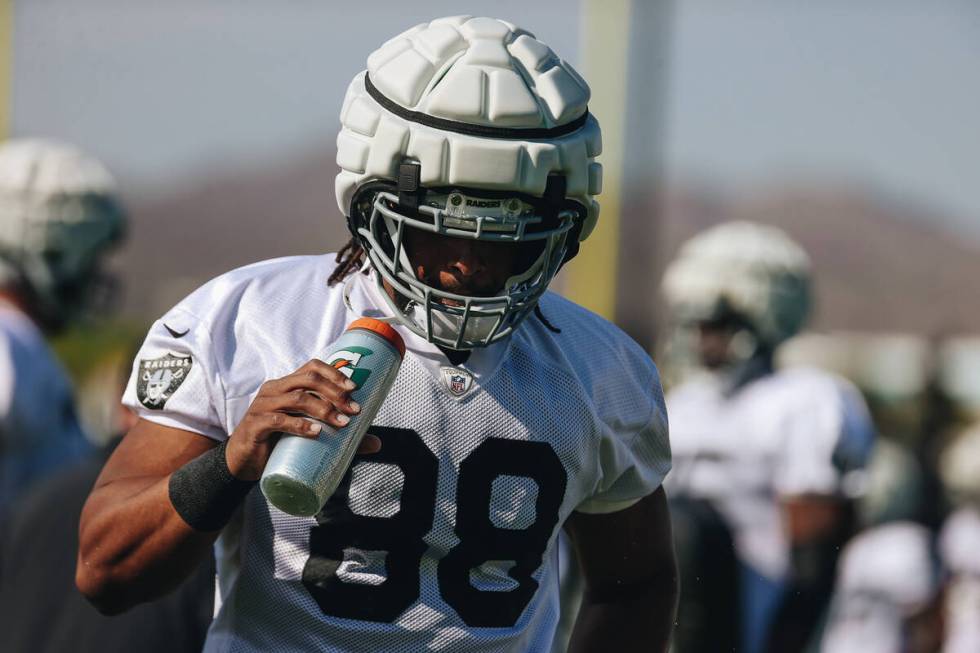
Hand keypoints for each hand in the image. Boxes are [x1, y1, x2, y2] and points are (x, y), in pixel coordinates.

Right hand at [225, 359, 380, 479]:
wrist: (243, 464)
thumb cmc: (278, 444)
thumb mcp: (310, 436)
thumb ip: (342, 438)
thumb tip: (377, 443)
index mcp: (287, 385)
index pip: (312, 368)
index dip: (334, 373)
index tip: (354, 387)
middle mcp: (274, 390)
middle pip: (308, 380)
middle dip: (335, 392)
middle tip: (354, 409)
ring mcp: (263, 406)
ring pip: (297, 398)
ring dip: (323, 409)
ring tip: (342, 423)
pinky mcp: (255, 425)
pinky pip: (279, 420)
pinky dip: (299, 425)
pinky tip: (315, 432)